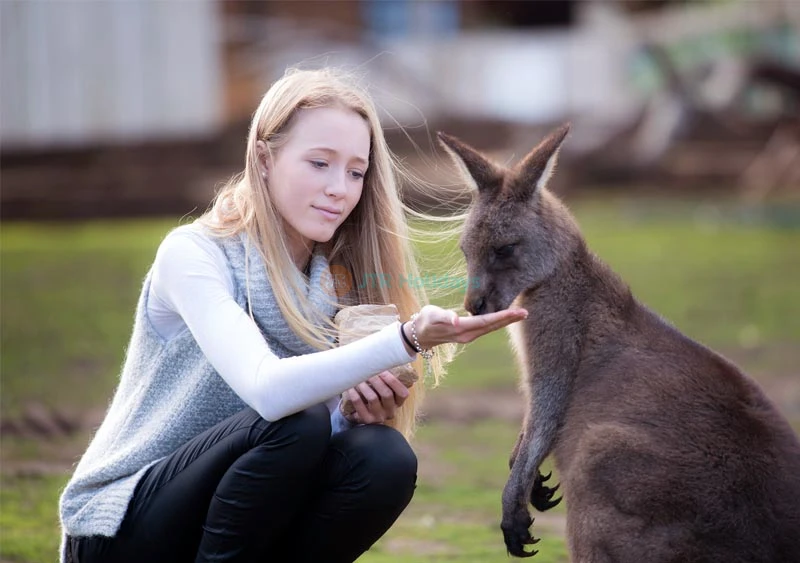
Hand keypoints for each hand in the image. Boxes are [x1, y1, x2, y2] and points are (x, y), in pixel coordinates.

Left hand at [342, 371, 409, 424]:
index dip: (393, 381)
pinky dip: (354, 394)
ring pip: (372, 398)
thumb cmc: (374, 397)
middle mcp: (390, 411)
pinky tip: (350, 387)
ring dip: (364, 385)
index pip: (403, 393)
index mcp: (397, 403)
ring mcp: (378, 417)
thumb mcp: (383, 392)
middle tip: (367, 371)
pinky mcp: (366, 420)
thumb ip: (386, 381)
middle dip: (377, 380)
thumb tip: (382, 358)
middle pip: (386, 394)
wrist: (361, 415)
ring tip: (358, 378)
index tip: (383, 370)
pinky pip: (359, 405)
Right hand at [406, 305, 527, 349]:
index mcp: (461, 329)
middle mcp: (468, 335)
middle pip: (492, 326)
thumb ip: (444, 316)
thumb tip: (456, 319)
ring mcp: (469, 336)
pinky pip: (486, 328)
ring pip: (491, 328)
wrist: (419, 334)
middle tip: (525, 312)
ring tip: (519, 314)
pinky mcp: (468, 334)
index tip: (516, 312)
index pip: (486, 321)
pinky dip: (497, 322)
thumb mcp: (431, 316)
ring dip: (505, 321)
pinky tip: (504, 317)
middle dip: (509, 319)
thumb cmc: (425, 320)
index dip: (501, 316)